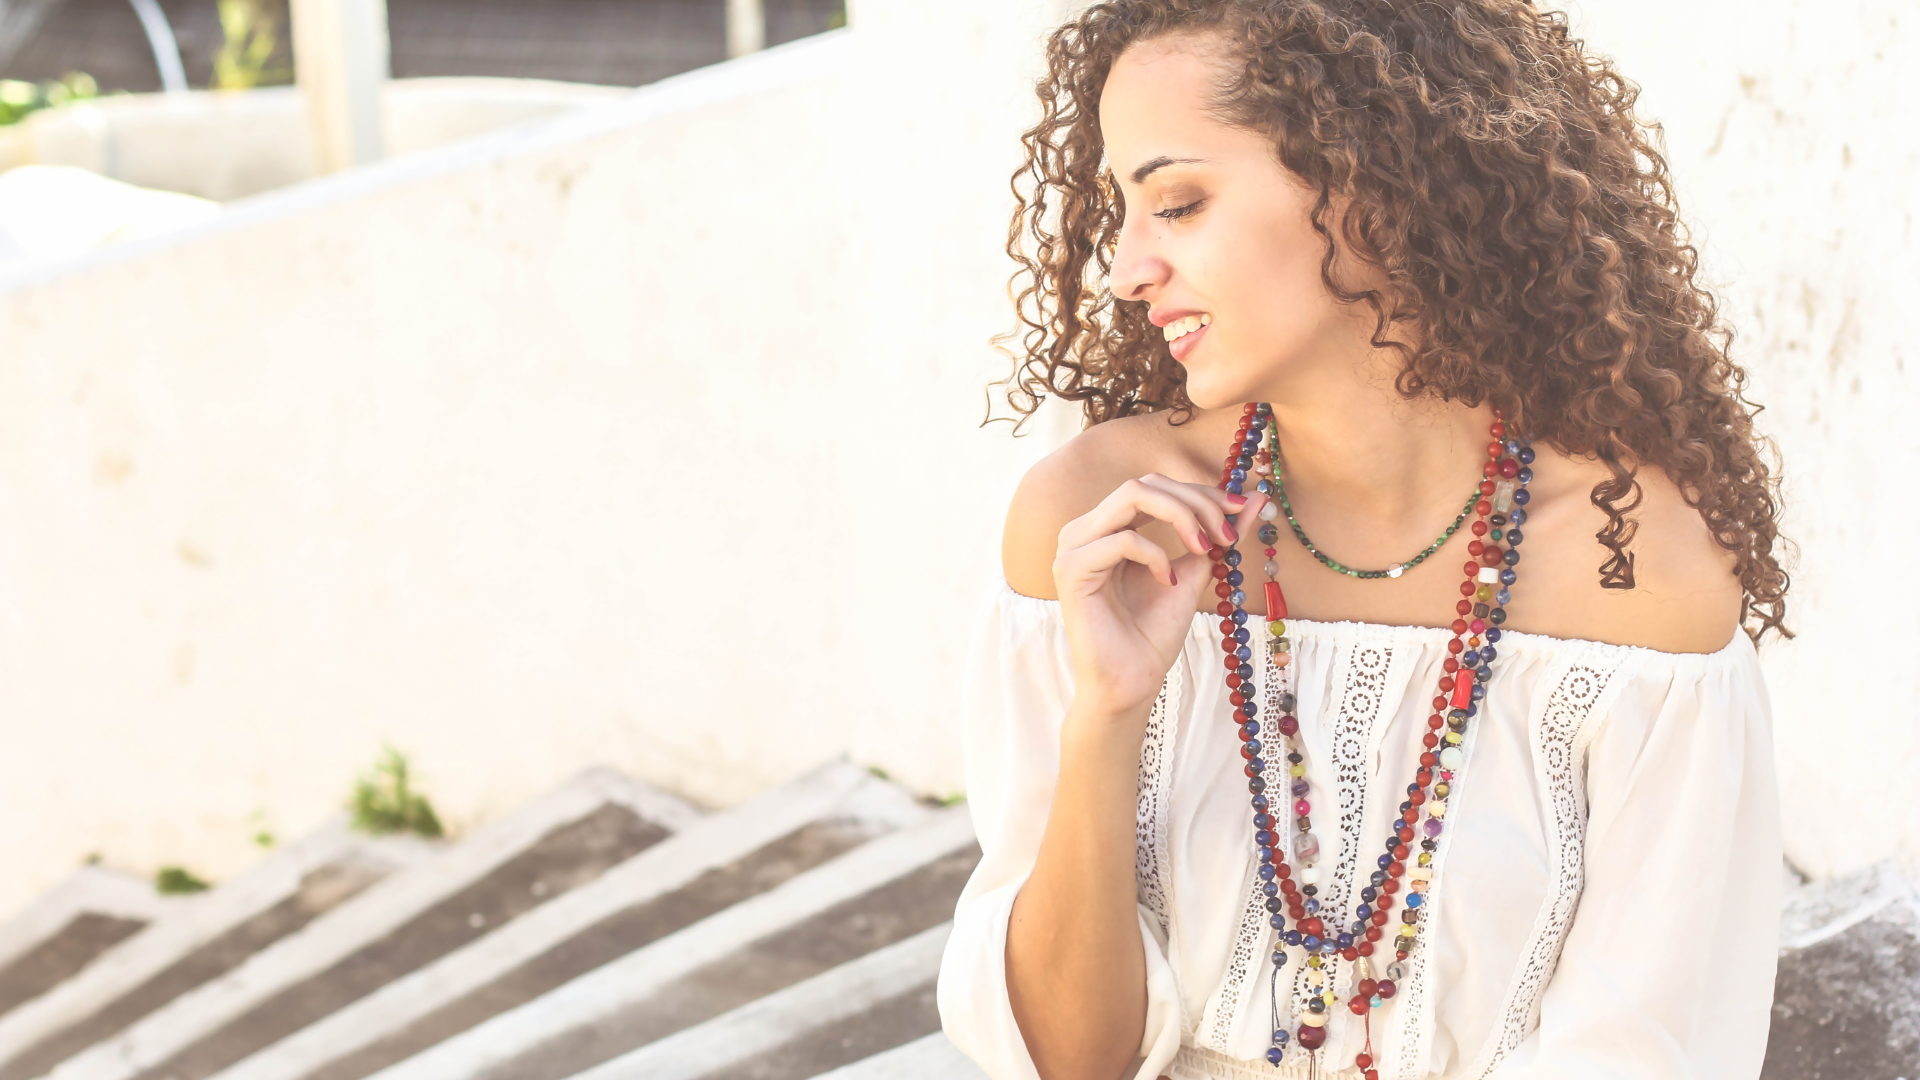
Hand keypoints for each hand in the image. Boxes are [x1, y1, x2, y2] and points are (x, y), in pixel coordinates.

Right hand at [1052, 474, 1268, 718]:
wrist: (1130, 682)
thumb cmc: (1153, 633)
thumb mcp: (1195, 573)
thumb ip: (1217, 535)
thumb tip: (1255, 499)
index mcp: (1108, 526)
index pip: (1155, 486)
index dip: (1200, 492)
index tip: (1241, 509)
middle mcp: (1086, 529)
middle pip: (1145, 483)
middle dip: (1196, 501)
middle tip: (1227, 534)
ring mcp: (1074, 546)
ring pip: (1132, 495)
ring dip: (1182, 516)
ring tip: (1207, 549)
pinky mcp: (1070, 570)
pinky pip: (1122, 539)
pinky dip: (1156, 555)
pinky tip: (1168, 582)